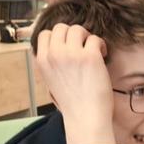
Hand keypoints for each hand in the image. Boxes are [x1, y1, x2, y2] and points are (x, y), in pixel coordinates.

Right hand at [35, 24, 115, 143]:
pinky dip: (100, 45)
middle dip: (73, 34)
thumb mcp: (51, 79)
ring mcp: (71, 54)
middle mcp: (54, 55)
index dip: (59, 37)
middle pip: (61, 27)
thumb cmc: (72, 101)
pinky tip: (101, 56)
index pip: (45, 34)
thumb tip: (59, 47)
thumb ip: (52, 62)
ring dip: (87, 37)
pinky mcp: (90, 56)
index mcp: (42, 61)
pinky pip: (95, 38)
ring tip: (93, 51)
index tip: (69, 45)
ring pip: (78, 29)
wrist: (85, 116)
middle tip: (82, 46)